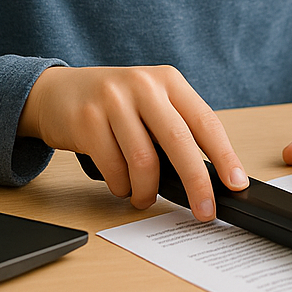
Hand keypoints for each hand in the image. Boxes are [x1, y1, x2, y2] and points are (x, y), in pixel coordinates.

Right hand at [17, 66, 247, 220]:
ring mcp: (113, 100)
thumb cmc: (112, 105)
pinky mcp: (87, 120)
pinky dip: (121, 186)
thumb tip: (208, 178)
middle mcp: (143, 85)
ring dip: (147, 191)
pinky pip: (114, 168)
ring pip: (143, 160)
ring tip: (143, 197)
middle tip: (204, 210)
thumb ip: (175, 128)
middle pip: (179, 141)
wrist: (55, 93)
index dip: (225, 155)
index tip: (236, 183)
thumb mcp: (150, 102)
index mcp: (168, 81)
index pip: (206, 121)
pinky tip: (121, 184)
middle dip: (196, 182)